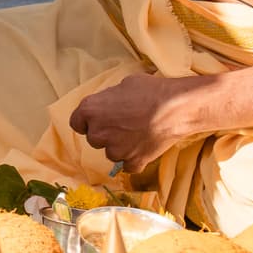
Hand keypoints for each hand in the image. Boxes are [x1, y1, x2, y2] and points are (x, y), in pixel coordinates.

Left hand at [67, 73, 208, 173]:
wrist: (176, 107)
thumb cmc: (150, 91)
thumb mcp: (122, 86)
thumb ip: (108, 100)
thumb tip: (109, 105)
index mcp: (89, 110)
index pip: (77, 123)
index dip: (87, 122)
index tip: (99, 120)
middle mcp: (98, 132)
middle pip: (94, 139)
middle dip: (106, 133)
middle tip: (125, 125)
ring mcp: (115, 150)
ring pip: (111, 153)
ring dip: (121, 147)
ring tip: (139, 135)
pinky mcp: (133, 162)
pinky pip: (128, 166)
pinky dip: (135, 160)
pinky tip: (145, 148)